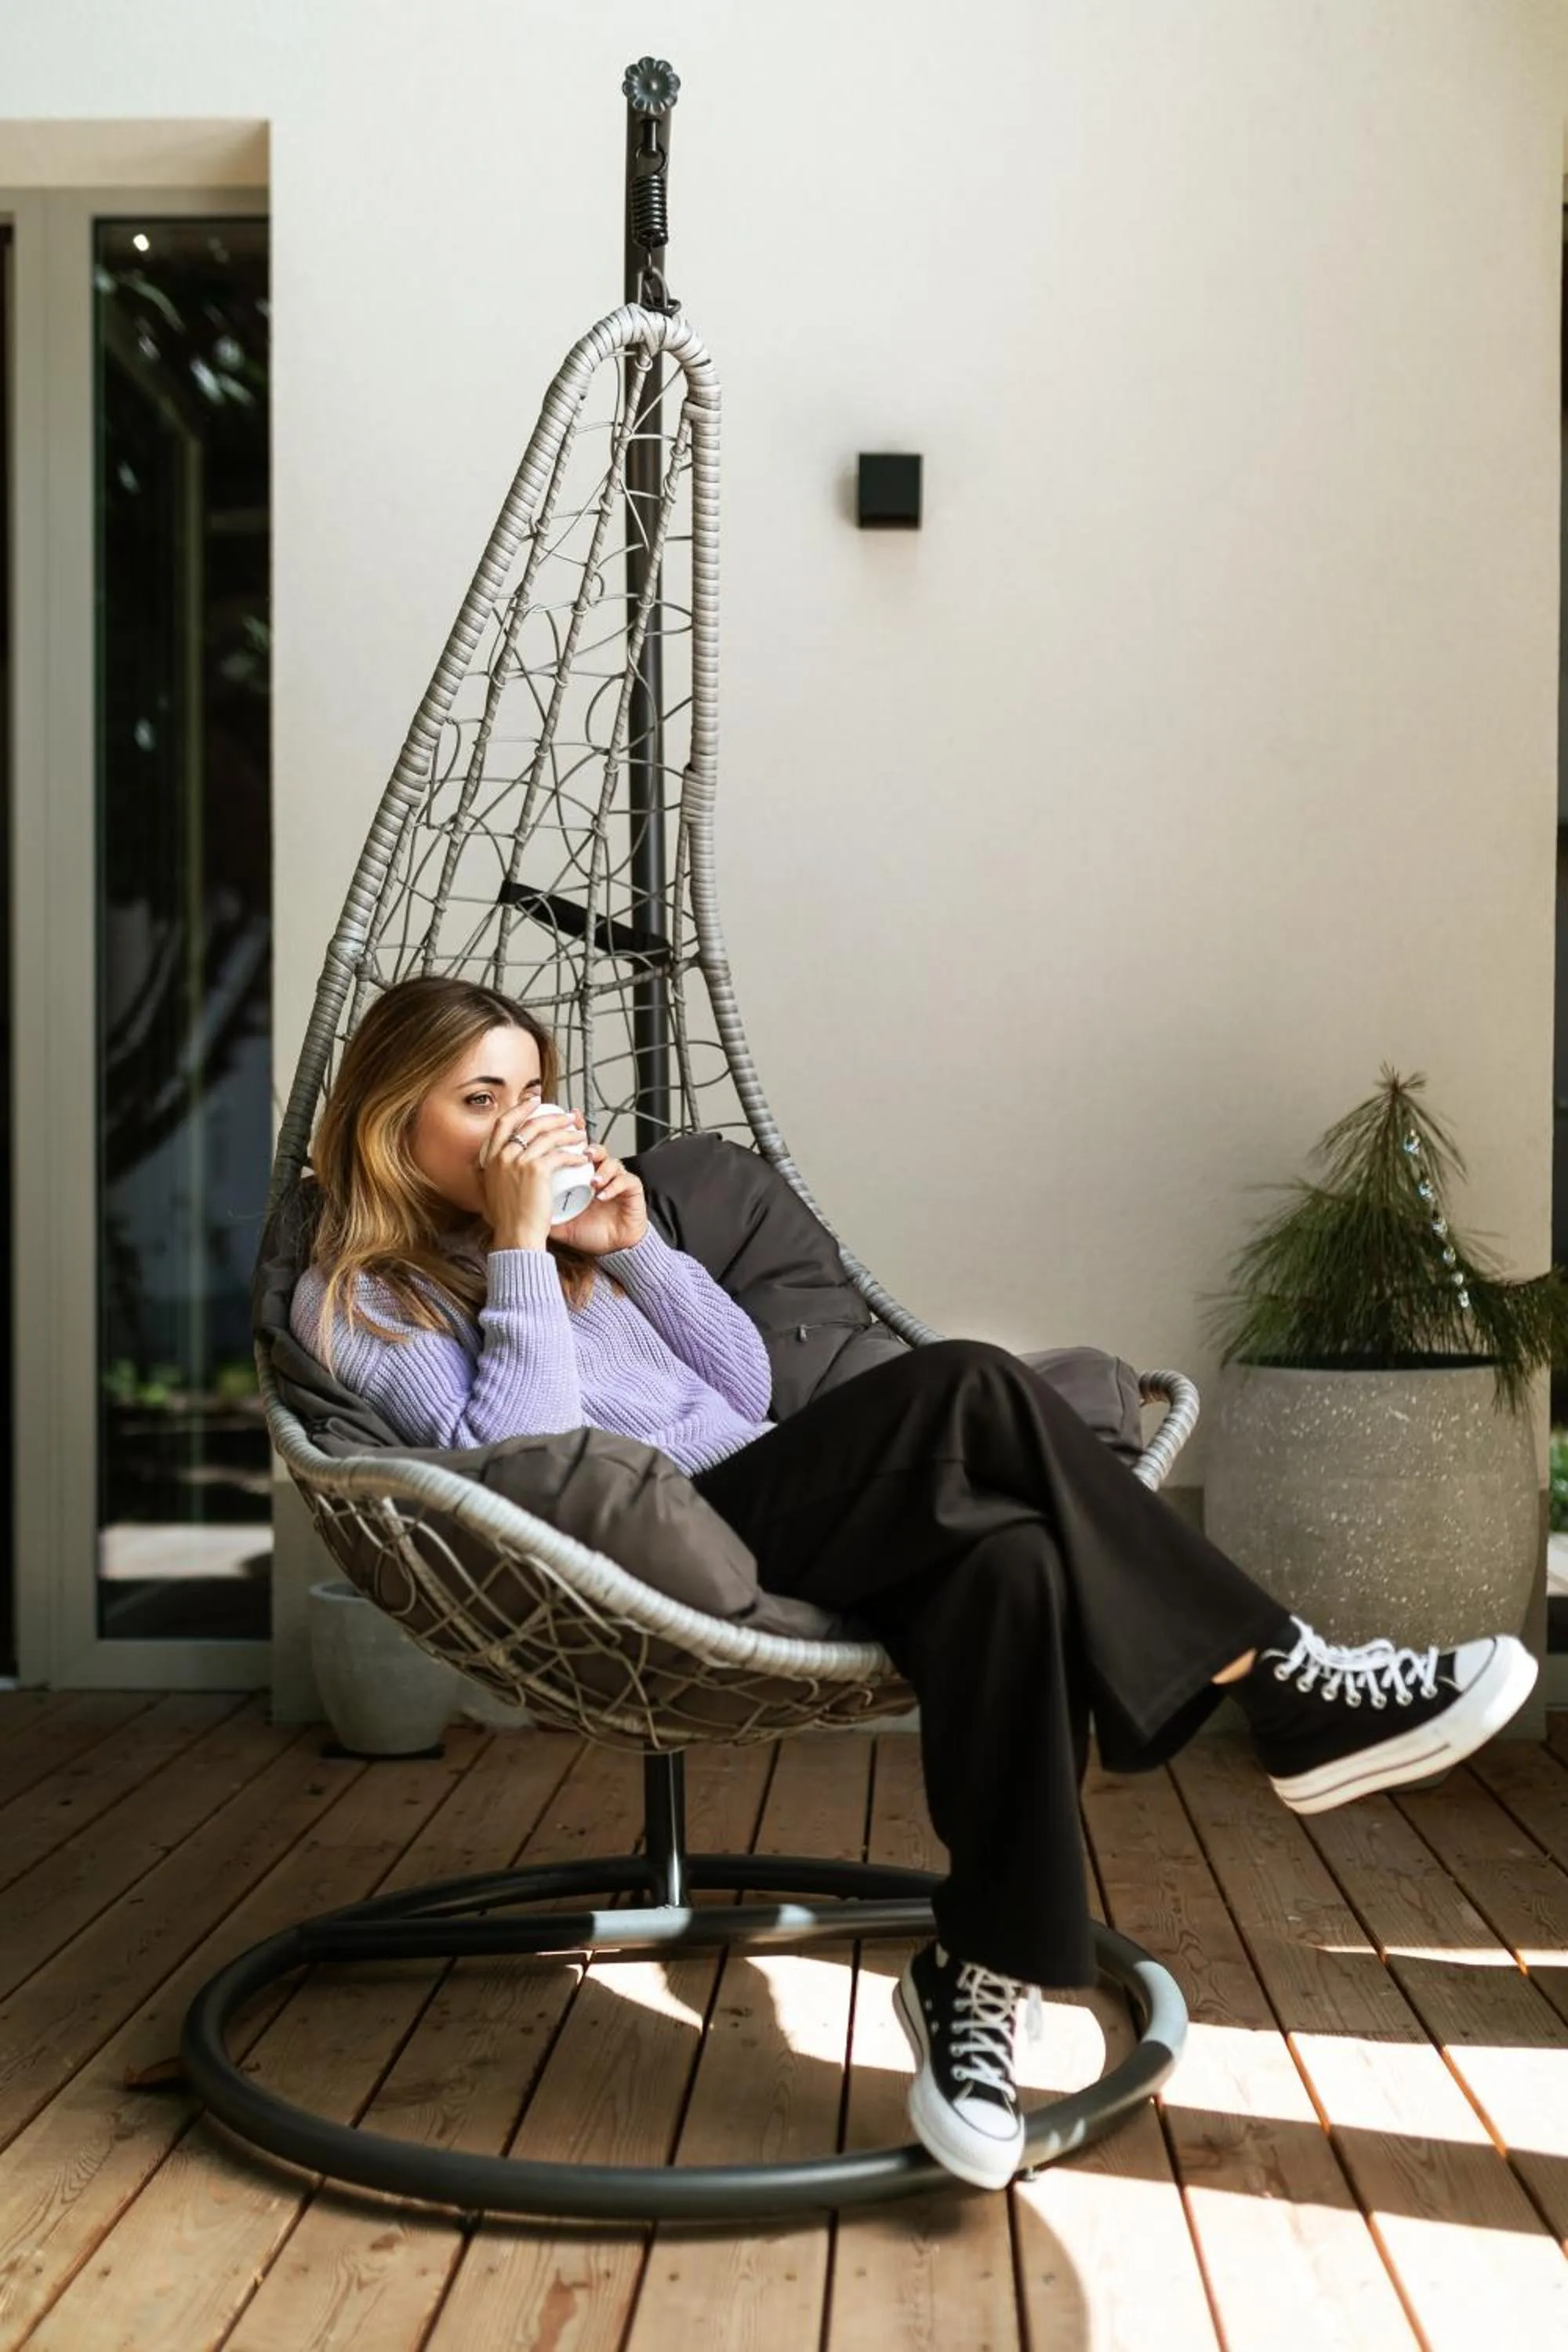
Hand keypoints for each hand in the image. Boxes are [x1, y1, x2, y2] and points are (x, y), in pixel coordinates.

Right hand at [477, 1103, 591, 1250]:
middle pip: (530, 1124)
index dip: (520, 1108)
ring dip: (568, 1133)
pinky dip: (574, 1155)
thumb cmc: (507, 1221)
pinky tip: (582, 1158)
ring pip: (548, 1136)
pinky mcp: (536, 1171)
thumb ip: (491, 1176)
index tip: (535, 1101)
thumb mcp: (490, 1191)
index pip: (504, 1123)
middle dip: (552, 1117)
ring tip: (580, 1135)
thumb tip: (492, 1168)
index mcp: (489, 1159)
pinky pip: (560, 1155)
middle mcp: (502, 1156)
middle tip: (567, 1117)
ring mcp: (518, 1162)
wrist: (515, 1236)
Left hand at [550, 1140, 648, 1255]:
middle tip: (582, 1156)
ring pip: (613, 1162)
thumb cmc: (591, 1234)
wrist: (613, 1251)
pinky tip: (603, 1196)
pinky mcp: (633, 1190)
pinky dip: (614, 1185)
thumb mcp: (561, 1224)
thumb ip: (544, 1213)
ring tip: (592, 1182)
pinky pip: (626, 1180)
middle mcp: (601, 1176)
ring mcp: (618, 1181)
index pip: (579, 1154)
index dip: (573, 1145)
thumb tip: (521, 1208)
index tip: (563, 1146)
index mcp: (583, 1178)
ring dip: (602, 1170)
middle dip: (590, 1150)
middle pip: (598, 1151)